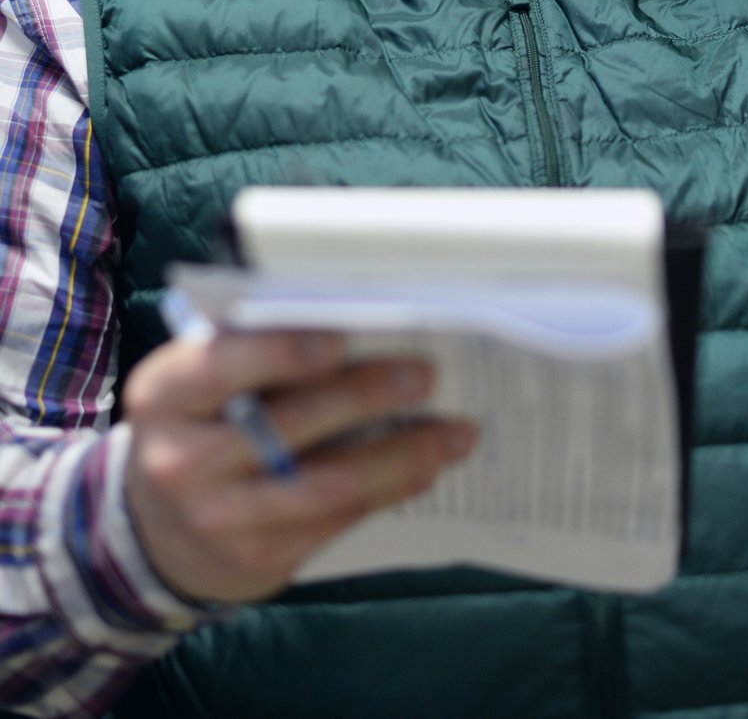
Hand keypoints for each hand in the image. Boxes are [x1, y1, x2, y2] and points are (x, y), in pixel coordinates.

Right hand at [123, 328, 474, 603]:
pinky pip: (336, 521)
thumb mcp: (201, 380)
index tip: (340, 338)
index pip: (219, 367)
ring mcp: (219, 519)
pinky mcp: (256, 560)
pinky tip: (426, 468)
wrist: (159, 530)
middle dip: (366, 396)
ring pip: (325, 484)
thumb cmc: (202, 422)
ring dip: (401, 454)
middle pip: (288, 425)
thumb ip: (254, 348)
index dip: (280, 353)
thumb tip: (357, 320)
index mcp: (163, 395)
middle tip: (427, 375)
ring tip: (455, 432)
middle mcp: (180, 462)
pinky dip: (388, 490)